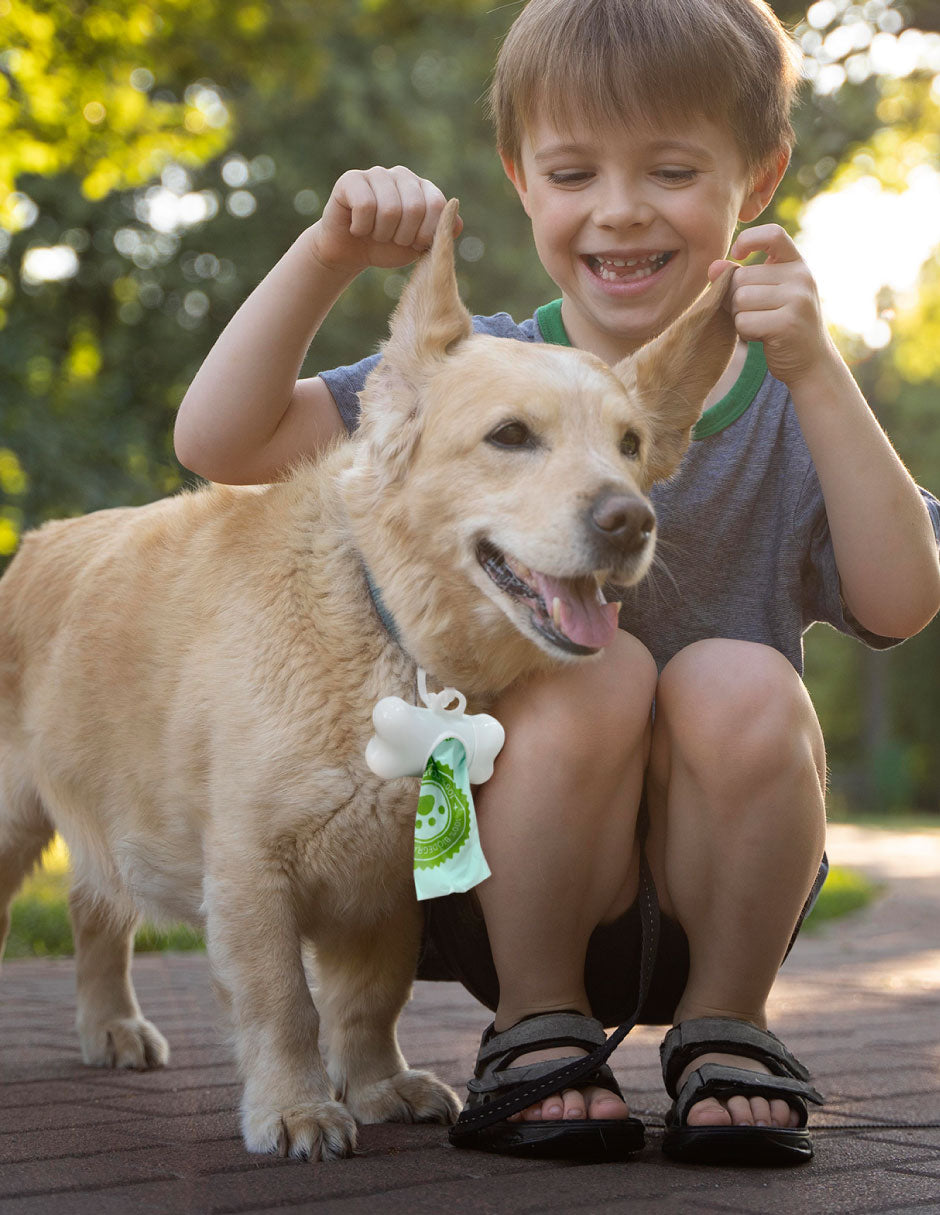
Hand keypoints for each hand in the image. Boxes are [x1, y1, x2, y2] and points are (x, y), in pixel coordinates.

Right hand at [310, 166, 460, 275]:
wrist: (350, 253)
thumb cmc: (386, 247)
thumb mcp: (418, 246)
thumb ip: (440, 234)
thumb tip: (458, 223)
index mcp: (423, 188)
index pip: (438, 205)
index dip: (427, 233)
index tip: (415, 244)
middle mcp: (402, 176)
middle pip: (415, 207)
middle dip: (403, 236)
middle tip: (391, 240)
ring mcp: (377, 174)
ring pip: (390, 209)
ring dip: (381, 234)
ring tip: (374, 234)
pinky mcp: (351, 179)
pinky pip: (365, 206)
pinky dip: (362, 227)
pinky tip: (357, 228)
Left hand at [708, 224, 833, 387]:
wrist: (811, 362)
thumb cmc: (782, 324)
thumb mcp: (766, 295)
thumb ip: (740, 278)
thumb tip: (713, 267)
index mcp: (797, 264)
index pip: (772, 234)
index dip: (748, 240)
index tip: (738, 255)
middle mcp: (801, 276)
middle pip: (741, 277)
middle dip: (735, 299)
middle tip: (755, 313)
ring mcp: (797, 299)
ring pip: (739, 299)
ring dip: (738, 316)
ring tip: (759, 324)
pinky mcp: (787, 323)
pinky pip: (743, 321)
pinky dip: (744, 332)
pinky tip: (762, 336)